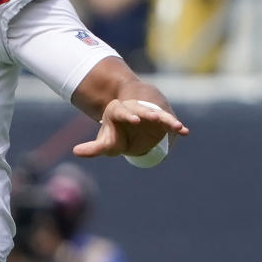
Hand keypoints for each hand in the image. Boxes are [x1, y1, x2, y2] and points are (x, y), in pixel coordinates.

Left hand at [73, 98, 187, 159]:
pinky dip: (177, 127)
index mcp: (119, 111)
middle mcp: (136, 109)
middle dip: (148, 113)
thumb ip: (94, 148)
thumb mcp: (106, 142)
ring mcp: (150, 114)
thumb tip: (76, 151)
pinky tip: (184, 132)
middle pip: (142, 110)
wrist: (131, 127)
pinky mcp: (162, 121)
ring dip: (168, 120)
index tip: (135, 119)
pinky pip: (170, 123)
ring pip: (159, 115)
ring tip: (177, 127)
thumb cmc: (116, 134)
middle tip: (154, 117)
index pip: (122, 111)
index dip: (128, 114)